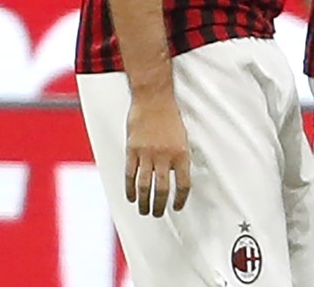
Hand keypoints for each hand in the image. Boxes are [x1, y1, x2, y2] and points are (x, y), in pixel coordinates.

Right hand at [123, 93, 191, 216]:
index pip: (184, 184)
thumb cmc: (169, 115)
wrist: (153, 99)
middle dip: (160, 205)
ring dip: (144, 202)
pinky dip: (130, 189)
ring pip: (144, 185)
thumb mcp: (182, 137)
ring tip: (145, 211)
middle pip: (162, 189)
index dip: (181, 199)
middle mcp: (165, 156)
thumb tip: (177, 175)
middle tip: (159, 214)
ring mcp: (147, 154)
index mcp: (181, 153)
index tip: (178, 206)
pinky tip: (131, 197)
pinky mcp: (132, 151)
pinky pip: (130, 174)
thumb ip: (179, 157)